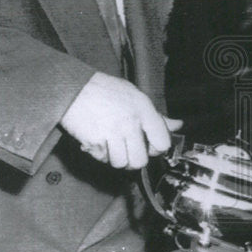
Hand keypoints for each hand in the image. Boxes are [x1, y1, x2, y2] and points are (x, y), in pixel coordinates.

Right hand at [59, 72, 182, 168]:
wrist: (73, 88)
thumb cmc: (106, 91)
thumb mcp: (135, 96)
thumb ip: (156, 115)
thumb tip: (178, 125)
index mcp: (143, 109)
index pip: (162, 143)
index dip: (157, 149)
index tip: (150, 146)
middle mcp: (130, 122)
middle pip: (140, 160)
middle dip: (135, 159)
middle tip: (128, 149)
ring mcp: (111, 133)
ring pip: (121, 163)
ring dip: (116, 158)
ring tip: (112, 144)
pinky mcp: (94, 141)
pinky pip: (102, 159)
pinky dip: (101, 155)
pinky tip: (99, 141)